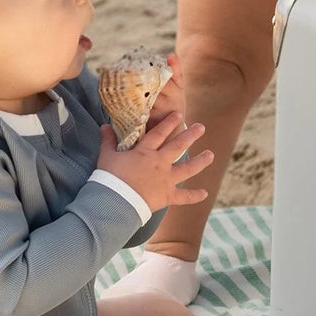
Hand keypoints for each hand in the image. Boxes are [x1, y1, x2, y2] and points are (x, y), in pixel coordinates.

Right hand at [97, 111, 212, 213]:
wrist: (115, 201)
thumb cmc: (109, 178)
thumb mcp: (107, 156)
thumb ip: (108, 140)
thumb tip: (104, 125)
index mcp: (145, 152)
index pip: (159, 133)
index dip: (169, 122)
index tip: (179, 114)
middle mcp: (159, 163)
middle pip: (178, 146)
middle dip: (191, 135)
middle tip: (201, 127)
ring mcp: (166, 179)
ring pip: (187, 168)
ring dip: (200, 161)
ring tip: (211, 155)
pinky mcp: (167, 196)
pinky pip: (184, 196)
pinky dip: (194, 196)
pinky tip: (206, 193)